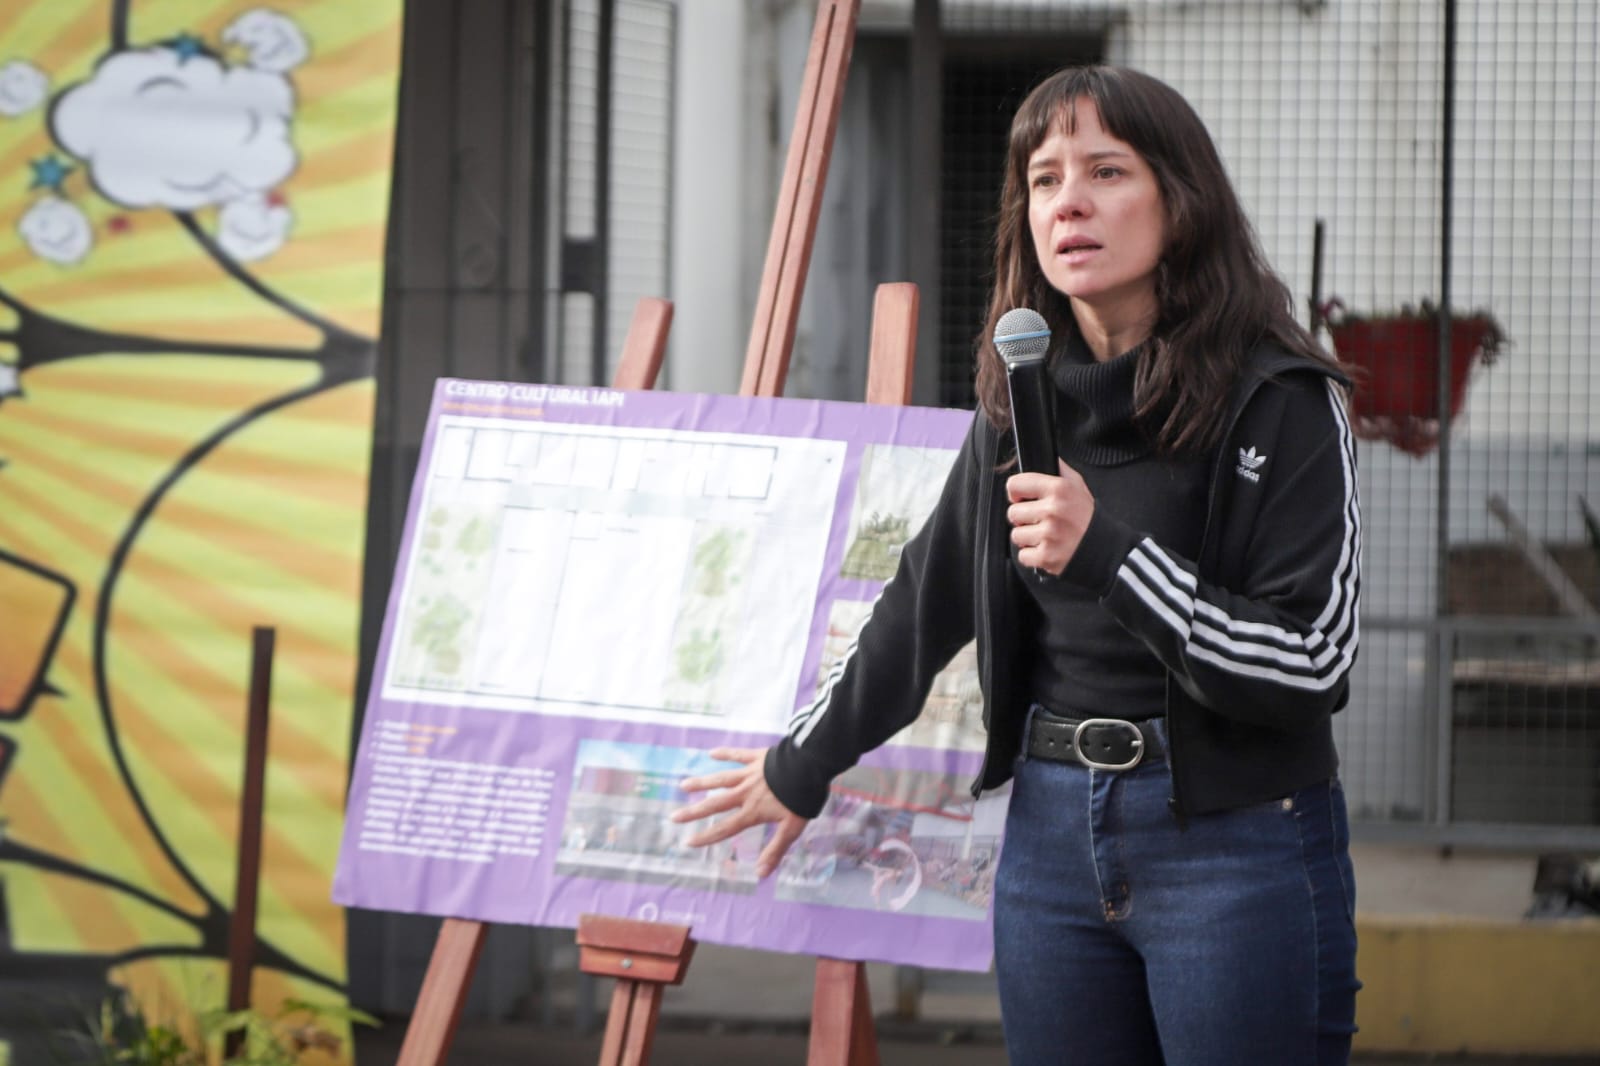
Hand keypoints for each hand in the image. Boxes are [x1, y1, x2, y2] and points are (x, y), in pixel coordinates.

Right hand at [673, 747, 808, 877]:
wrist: (809, 767)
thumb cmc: (802, 799)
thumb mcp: (791, 829)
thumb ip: (775, 850)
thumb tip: (760, 875)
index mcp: (752, 811)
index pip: (725, 828)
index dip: (706, 836)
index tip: (688, 842)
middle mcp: (745, 793)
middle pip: (714, 804)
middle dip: (693, 812)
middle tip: (673, 816)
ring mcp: (748, 774)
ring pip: (720, 779)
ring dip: (701, 783)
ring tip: (683, 785)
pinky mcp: (756, 758)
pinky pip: (737, 755)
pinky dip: (724, 754)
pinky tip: (711, 753)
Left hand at [1006, 458, 1093, 575]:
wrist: (1106, 549)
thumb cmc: (1089, 518)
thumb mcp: (1079, 487)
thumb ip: (1060, 470)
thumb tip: (1045, 456)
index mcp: (1058, 489)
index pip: (1015, 484)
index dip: (1016, 493)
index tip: (1021, 499)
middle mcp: (1053, 510)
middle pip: (1013, 512)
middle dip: (1024, 518)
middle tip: (1041, 521)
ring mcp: (1049, 534)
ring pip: (1016, 535)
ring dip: (1028, 538)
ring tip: (1046, 536)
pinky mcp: (1046, 556)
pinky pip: (1023, 555)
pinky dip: (1033, 556)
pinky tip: (1048, 549)